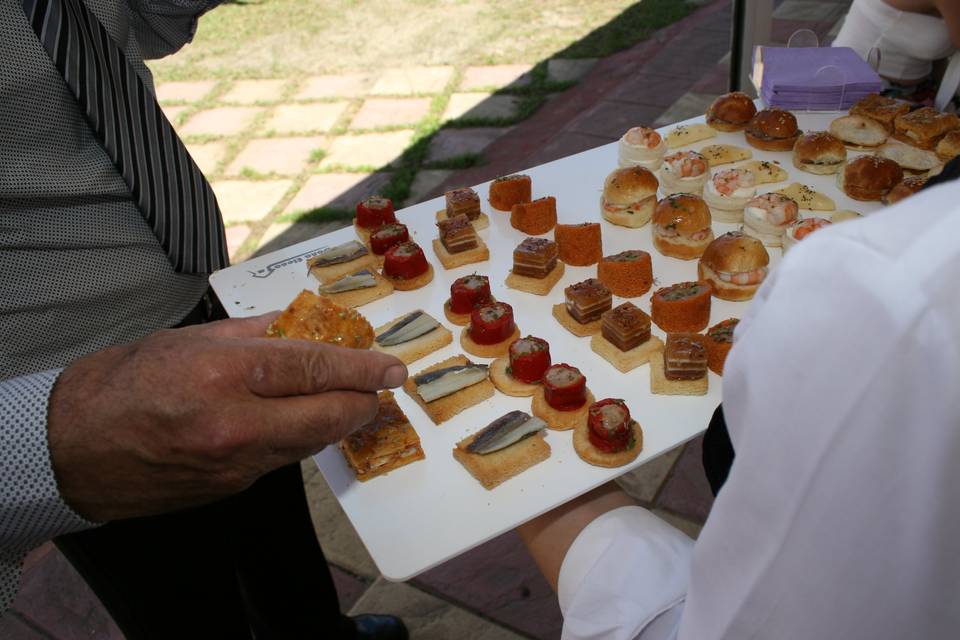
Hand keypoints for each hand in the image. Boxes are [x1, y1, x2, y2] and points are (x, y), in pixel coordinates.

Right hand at [46, 313, 406, 521]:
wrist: (74, 448)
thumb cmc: (125, 383)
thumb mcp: (193, 338)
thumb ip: (259, 332)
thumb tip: (311, 326)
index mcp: (226, 373)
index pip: (318, 367)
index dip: (364, 367)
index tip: (392, 367)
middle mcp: (237, 424)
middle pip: (332, 415)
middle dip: (364, 400)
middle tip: (376, 386)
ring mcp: (237, 463)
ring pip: (315, 441)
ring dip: (334, 418)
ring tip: (335, 395)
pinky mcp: (234, 486)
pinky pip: (285, 458)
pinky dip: (298, 436)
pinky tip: (290, 418)